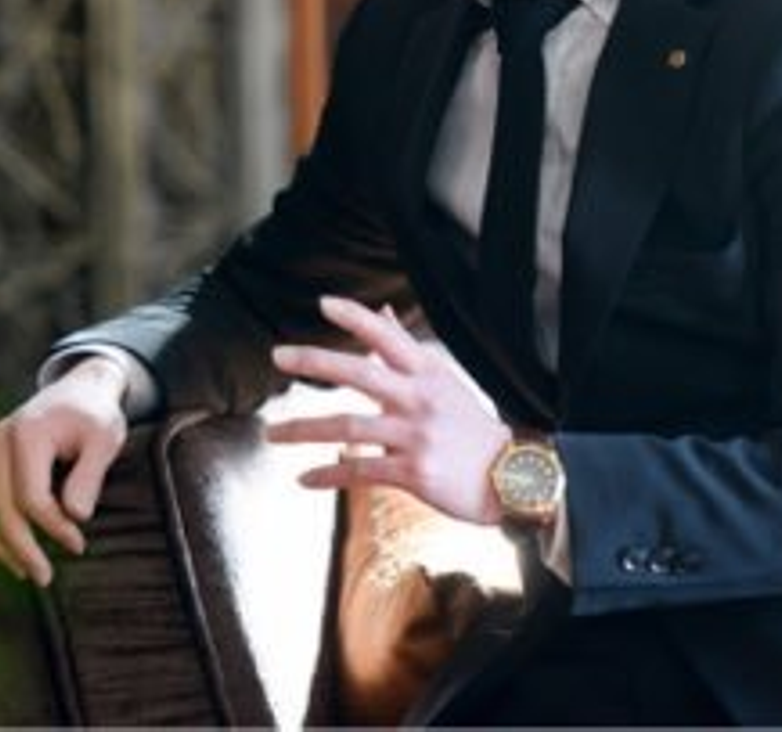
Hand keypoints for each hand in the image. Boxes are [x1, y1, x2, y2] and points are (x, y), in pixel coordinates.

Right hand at [0, 354, 129, 585]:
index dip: (53, 528)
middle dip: (23, 547)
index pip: (31, 497)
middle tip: (46, 576)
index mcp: (27, 433)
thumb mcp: (104, 438)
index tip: (78, 544)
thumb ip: (90, 477)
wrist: (80, 389)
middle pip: (1, 508)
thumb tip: (75, 516)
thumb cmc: (94, 415)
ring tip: (23, 571)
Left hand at [266, 295, 510, 523]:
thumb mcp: (441, 379)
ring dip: (303, 430)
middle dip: (315, 362)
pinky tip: (303, 478)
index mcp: (426, 371)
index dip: (356, 316)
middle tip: (278, 355)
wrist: (509, 475)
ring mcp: (416, 435)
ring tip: (272, 433)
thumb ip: (405, 349)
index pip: (387, 335)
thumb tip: (381, 312)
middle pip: (360, 373)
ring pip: (347, 428)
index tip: (323, 303)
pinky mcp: (413, 473)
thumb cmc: (469, 425)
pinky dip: (328, 474)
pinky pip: (360, 471)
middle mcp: (419, 398)